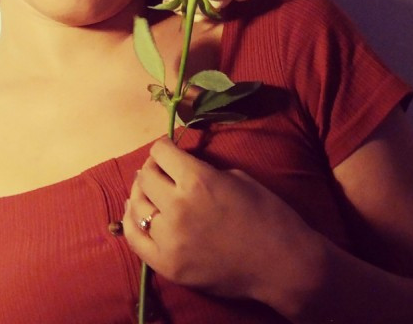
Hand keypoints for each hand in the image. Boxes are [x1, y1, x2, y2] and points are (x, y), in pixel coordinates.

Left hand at [123, 137, 316, 300]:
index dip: (164, 147)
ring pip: (137, 206)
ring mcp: (169, 239)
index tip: (168, 148)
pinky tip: (137, 212)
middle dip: (153, 167)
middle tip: (161, 169)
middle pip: (145, 176)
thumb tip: (180, 168)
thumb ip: (204, 171)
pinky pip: (135, 239)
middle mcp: (177, 207)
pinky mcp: (168, 265)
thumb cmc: (268, 213)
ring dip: (142, 192)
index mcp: (198, 180)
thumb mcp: (237, 177)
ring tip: (148, 189)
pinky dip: (132, 221)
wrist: (281, 263)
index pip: (161, 152)